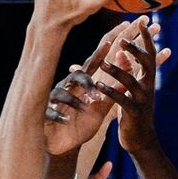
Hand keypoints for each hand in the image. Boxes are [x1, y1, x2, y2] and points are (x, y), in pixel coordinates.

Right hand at [43, 22, 130, 155]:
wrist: (62, 143)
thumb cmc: (80, 122)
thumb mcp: (100, 108)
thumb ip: (113, 92)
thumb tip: (131, 76)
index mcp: (83, 84)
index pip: (95, 63)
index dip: (105, 49)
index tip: (117, 36)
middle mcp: (69, 87)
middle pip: (80, 73)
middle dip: (91, 72)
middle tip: (103, 71)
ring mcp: (56, 99)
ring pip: (65, 92)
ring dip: (78, 99)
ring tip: (90, 104)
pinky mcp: (45, 114)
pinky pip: (50, 111)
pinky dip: (58, 115)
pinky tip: (64, 119)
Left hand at [96, 17, 173, 153]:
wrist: (140, 140)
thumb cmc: (133, 112)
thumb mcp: (131, 89)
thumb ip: (126, 70)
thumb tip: (116, 52)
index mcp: (148, 78)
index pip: (149, 54)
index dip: (146, 38)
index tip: (142, 20)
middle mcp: (148, 86)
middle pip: (147, 63)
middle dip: (136, 50)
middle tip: (124, 40)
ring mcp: (142, 100)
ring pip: (132, 82)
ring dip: (118, 71)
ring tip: (104, 63)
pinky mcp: (133, 113)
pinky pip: (122, 100)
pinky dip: (110, 92)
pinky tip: (98, 86)